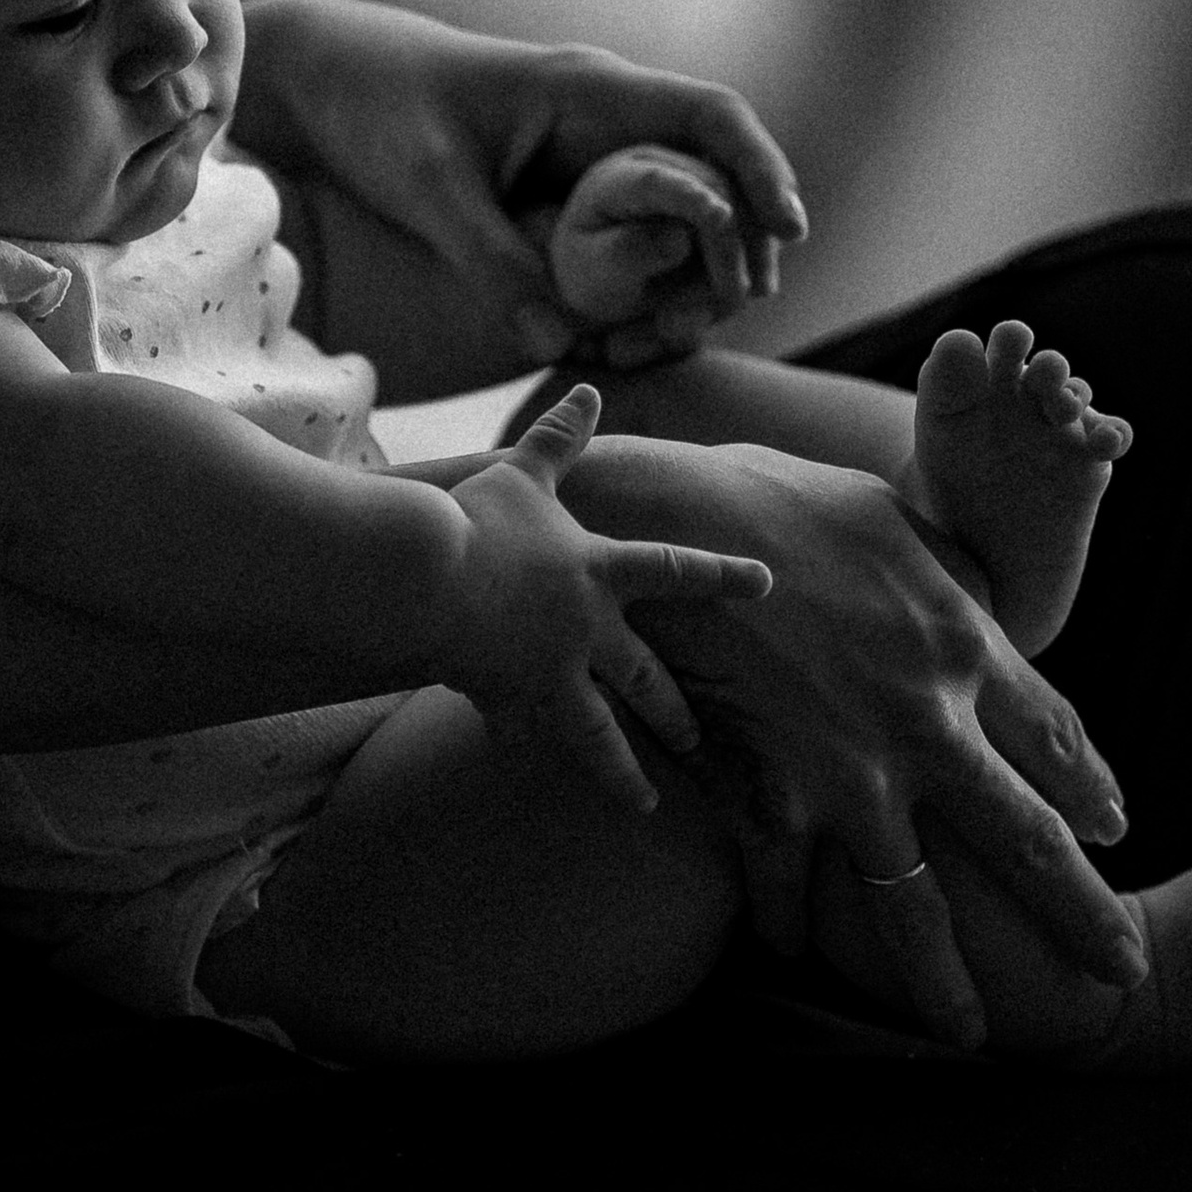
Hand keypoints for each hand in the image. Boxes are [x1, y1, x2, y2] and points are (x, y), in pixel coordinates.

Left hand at [235, 0, 806, 375]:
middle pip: (715, 172)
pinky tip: (627, 334)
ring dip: (693, 268)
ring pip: (679, 210)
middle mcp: (605, 118)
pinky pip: (628, 234)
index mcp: (589, 90)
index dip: (761, 169)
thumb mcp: (428, 185)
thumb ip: (490, 260)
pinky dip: (641, 281)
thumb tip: (556, 343)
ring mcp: (588, 154)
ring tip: (675, 336)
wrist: (327, 79)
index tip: (788, 231)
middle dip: (740, 239)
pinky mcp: (562, 192)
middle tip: (732, 309)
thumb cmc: (378, 109)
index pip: (710, 115)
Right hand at [442, 385, 772, 813]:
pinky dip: (518, 739)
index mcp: (599, 571)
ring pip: (601, 733)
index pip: (678, 570)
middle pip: (648, 677)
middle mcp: (588, 630)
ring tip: (645, 803)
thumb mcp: (524, 472)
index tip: (765, 583)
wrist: (426, 575)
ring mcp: (553, 672)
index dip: (723, 574)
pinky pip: (519, 727)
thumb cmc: (476, 519)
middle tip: (699, 740)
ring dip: (624, 770)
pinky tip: (516, 752)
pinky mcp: (510, 699)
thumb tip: (589, 389)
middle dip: (676, 711)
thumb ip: (561, 437)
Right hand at [562, 435, 1145, 1042]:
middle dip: (1081, 916)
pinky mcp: (767, 794)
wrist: (670, 520)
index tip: (1114, 827)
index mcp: (968, 647)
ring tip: (968, 1034)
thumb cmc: (781, 501)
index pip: (1059, 740)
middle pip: (1027, 842)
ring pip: (913, 904)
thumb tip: (987, 614)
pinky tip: (793, 953)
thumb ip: (954, 584)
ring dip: (945, 980)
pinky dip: (788, 926)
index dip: (1093, 790)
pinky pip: (786, 887)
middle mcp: (927, 725)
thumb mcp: (898, 524)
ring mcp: (847, 772)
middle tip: (1120, 970)